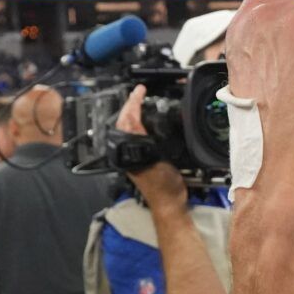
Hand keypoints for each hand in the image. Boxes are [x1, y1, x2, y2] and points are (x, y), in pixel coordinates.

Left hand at [116, 85, 187, 214]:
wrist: (169, 203)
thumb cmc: (163, 186)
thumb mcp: (155, 159)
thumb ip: (143, 141)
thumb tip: (134, 121)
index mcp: (128, 151)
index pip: (127, 121)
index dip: (132, 103)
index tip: (140, 90)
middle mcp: (127, 151)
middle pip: (124, 122)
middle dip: (130, 105)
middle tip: (140, 92)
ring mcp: (134, 154)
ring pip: (128, 128)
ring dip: (133, 112)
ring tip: (141, 101)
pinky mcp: (142, 157)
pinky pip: (137, 134)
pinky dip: (140, 123)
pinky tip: (146, 119)